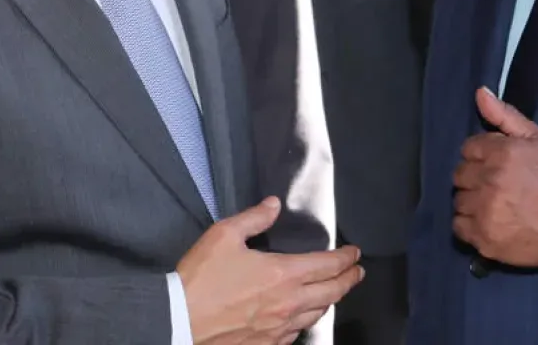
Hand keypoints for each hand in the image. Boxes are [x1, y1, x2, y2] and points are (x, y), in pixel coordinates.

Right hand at [178, 196, 363, 343]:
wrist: (179, 322)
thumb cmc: (201, 278)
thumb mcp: (224, 235)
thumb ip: (254, 218)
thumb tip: (274, 205)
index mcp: (283, 274)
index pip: (328, 265)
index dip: (346, 258)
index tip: (354, 253)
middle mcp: (289, 304)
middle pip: (333, 292)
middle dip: (349, 280)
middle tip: (357, 272)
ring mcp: (279, 329)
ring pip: (318, 315)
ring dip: (330, 301)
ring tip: (334, 292)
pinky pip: (296, 334)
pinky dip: (306, 321)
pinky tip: (302, 317)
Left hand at [453, 88, 537, 268]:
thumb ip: (506, 115)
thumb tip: (479, 93)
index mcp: (501, 153)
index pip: (468, 148)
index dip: (481, 156)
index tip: (496, 165)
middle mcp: (488, 180)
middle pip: (459, 174)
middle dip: (475, 178)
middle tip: (495, 186)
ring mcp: (483, 210)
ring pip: (458, 200)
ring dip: (471, 201)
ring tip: (493, 205)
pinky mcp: (482, 236)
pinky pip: (458, 226)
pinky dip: (469, 225)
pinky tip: (487, 222)